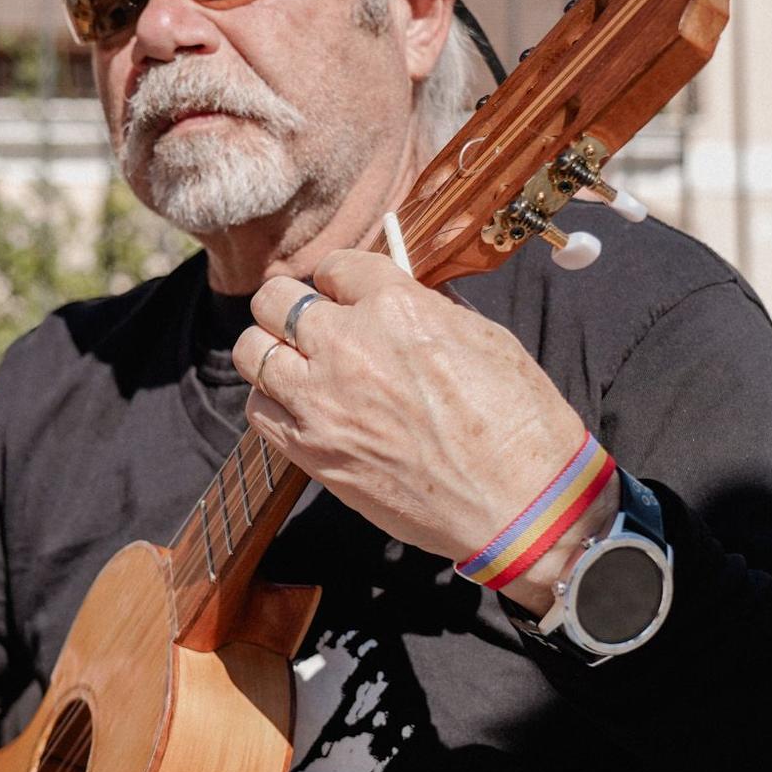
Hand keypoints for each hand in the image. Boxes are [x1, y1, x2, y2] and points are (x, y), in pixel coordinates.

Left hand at [235, 249, 617, 613]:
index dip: (340, 281)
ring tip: (296, 363)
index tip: (347, 296)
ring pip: (251, 351)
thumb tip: (400, 297)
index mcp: (397, 307)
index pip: (336, 266)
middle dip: (290, 304)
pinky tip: (297, 405)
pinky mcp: (312, 452)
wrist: (520, 504)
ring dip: (271, 350)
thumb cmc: (517, 422)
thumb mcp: (484, 338)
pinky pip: (258, 409)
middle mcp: (348, 346)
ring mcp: (322, 402)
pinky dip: (270, 400)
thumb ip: (427, 310)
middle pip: (275, 299)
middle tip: (309, 323)